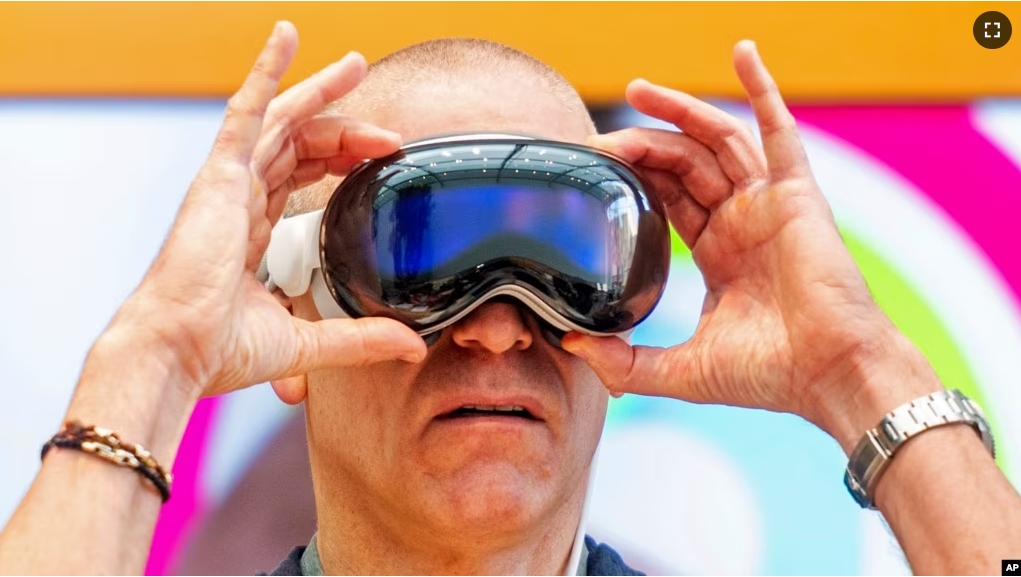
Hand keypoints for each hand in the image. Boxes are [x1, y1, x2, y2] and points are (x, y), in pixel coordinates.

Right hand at [104, 22, 426, 400]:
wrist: (180, 350)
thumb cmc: (221, 349)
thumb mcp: (308, 338)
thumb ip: (361, 337)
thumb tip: (412, 346)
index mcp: (253, 232)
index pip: (301, 177)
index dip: (341, 161)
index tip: (383, 158)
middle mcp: (241, 200)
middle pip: (300, 145)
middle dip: (344, 127)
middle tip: (385, 128)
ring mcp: (230, 184)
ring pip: (282, 122)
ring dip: (319, 91)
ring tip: (356, 65)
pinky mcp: (220, 176)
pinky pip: (246, 111)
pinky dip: (265, 72)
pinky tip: (286, 38)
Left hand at [562, 41, 929, 436]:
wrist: (830, 375)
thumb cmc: (769, 375)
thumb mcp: (683, 370)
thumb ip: (626, 363)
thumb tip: (574, 348)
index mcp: (718, 253)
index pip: (666, 199)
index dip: (633, 179)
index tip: (594, 168)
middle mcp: (741, 222)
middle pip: (684, 165)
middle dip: (642, 146)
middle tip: (599, 140)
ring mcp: (768, 204)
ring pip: (717, 141)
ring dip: (680, 112)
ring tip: (638, 91)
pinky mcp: (796, 195)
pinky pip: (779, 130)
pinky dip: (763, 89)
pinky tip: (742, 53)